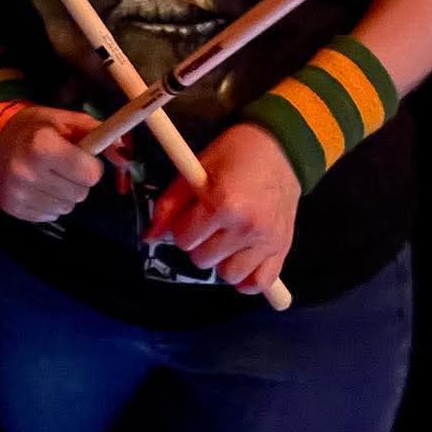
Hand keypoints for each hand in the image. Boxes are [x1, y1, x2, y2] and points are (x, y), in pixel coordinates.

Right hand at [0, 105, 103, 223]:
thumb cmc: (39, 127)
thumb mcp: (69, 121)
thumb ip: (100, 135)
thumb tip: (126, 157)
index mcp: (41, 145)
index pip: (90, 174)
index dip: (90, 165)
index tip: (81, 156)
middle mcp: (26, 172)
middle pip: (80, 194)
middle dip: (78, 180)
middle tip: (64, 165)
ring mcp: (17, 194)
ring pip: (66, 208)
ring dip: (64, 194)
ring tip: (50, 175)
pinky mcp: (11, 208)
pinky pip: (50, 216)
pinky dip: (49, 203)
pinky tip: (38, 186)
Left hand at [144, 124, 298, 294]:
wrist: (280, 147)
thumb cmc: (235, 153)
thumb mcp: (197, 168)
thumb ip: (170, 203)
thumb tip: (149, 236)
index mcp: (222, 203)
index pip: (183, 239)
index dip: (182, 226)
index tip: (192, 213)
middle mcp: (245, 227)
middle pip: (202, 260)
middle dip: (199, 243)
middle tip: (210, 223)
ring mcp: (266, 241)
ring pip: (228, 275)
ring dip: (221, 261)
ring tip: (227, 239)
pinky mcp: (282, 250)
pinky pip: (258, 283)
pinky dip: (247, 278)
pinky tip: (242, 258)